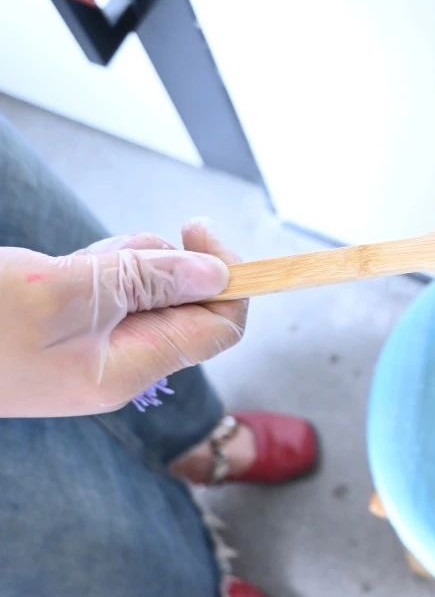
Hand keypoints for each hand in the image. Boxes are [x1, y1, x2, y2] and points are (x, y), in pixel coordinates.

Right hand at [0, 220, 247, 416]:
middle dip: (156, 263)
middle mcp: (116, 365)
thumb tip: (217, 274)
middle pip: (180, 304)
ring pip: (137, 292)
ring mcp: (84, 351)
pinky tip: (46, 267)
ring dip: (117, 263)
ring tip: (60, 268)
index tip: (198, 227)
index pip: (218, 327)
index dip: (227, 276)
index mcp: (129, 369)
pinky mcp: (57, 333)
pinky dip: (88, 269)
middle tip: (101, 256)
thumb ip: (143, 280)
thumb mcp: (64, 292)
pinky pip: (100, 293)